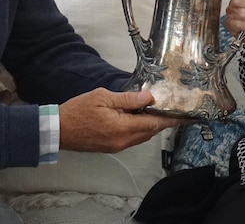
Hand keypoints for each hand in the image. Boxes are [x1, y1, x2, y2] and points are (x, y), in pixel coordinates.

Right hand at [58, 89, 180, 152]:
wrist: (58, 130)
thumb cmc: (78, 111)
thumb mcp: (103, 97)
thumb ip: (127, 99)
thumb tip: (148, 98)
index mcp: (122, 128)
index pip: (153, 124)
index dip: (171, 120)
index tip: (186, 117)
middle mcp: (122, 141)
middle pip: (150, 132)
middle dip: (162, 121)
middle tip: (174, 109)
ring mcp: (117, 146)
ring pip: (141, 136)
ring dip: (150, 125)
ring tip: (158, 111)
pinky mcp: (111, 147)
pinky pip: (132, 138)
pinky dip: (139, 128)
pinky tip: (139, 117)